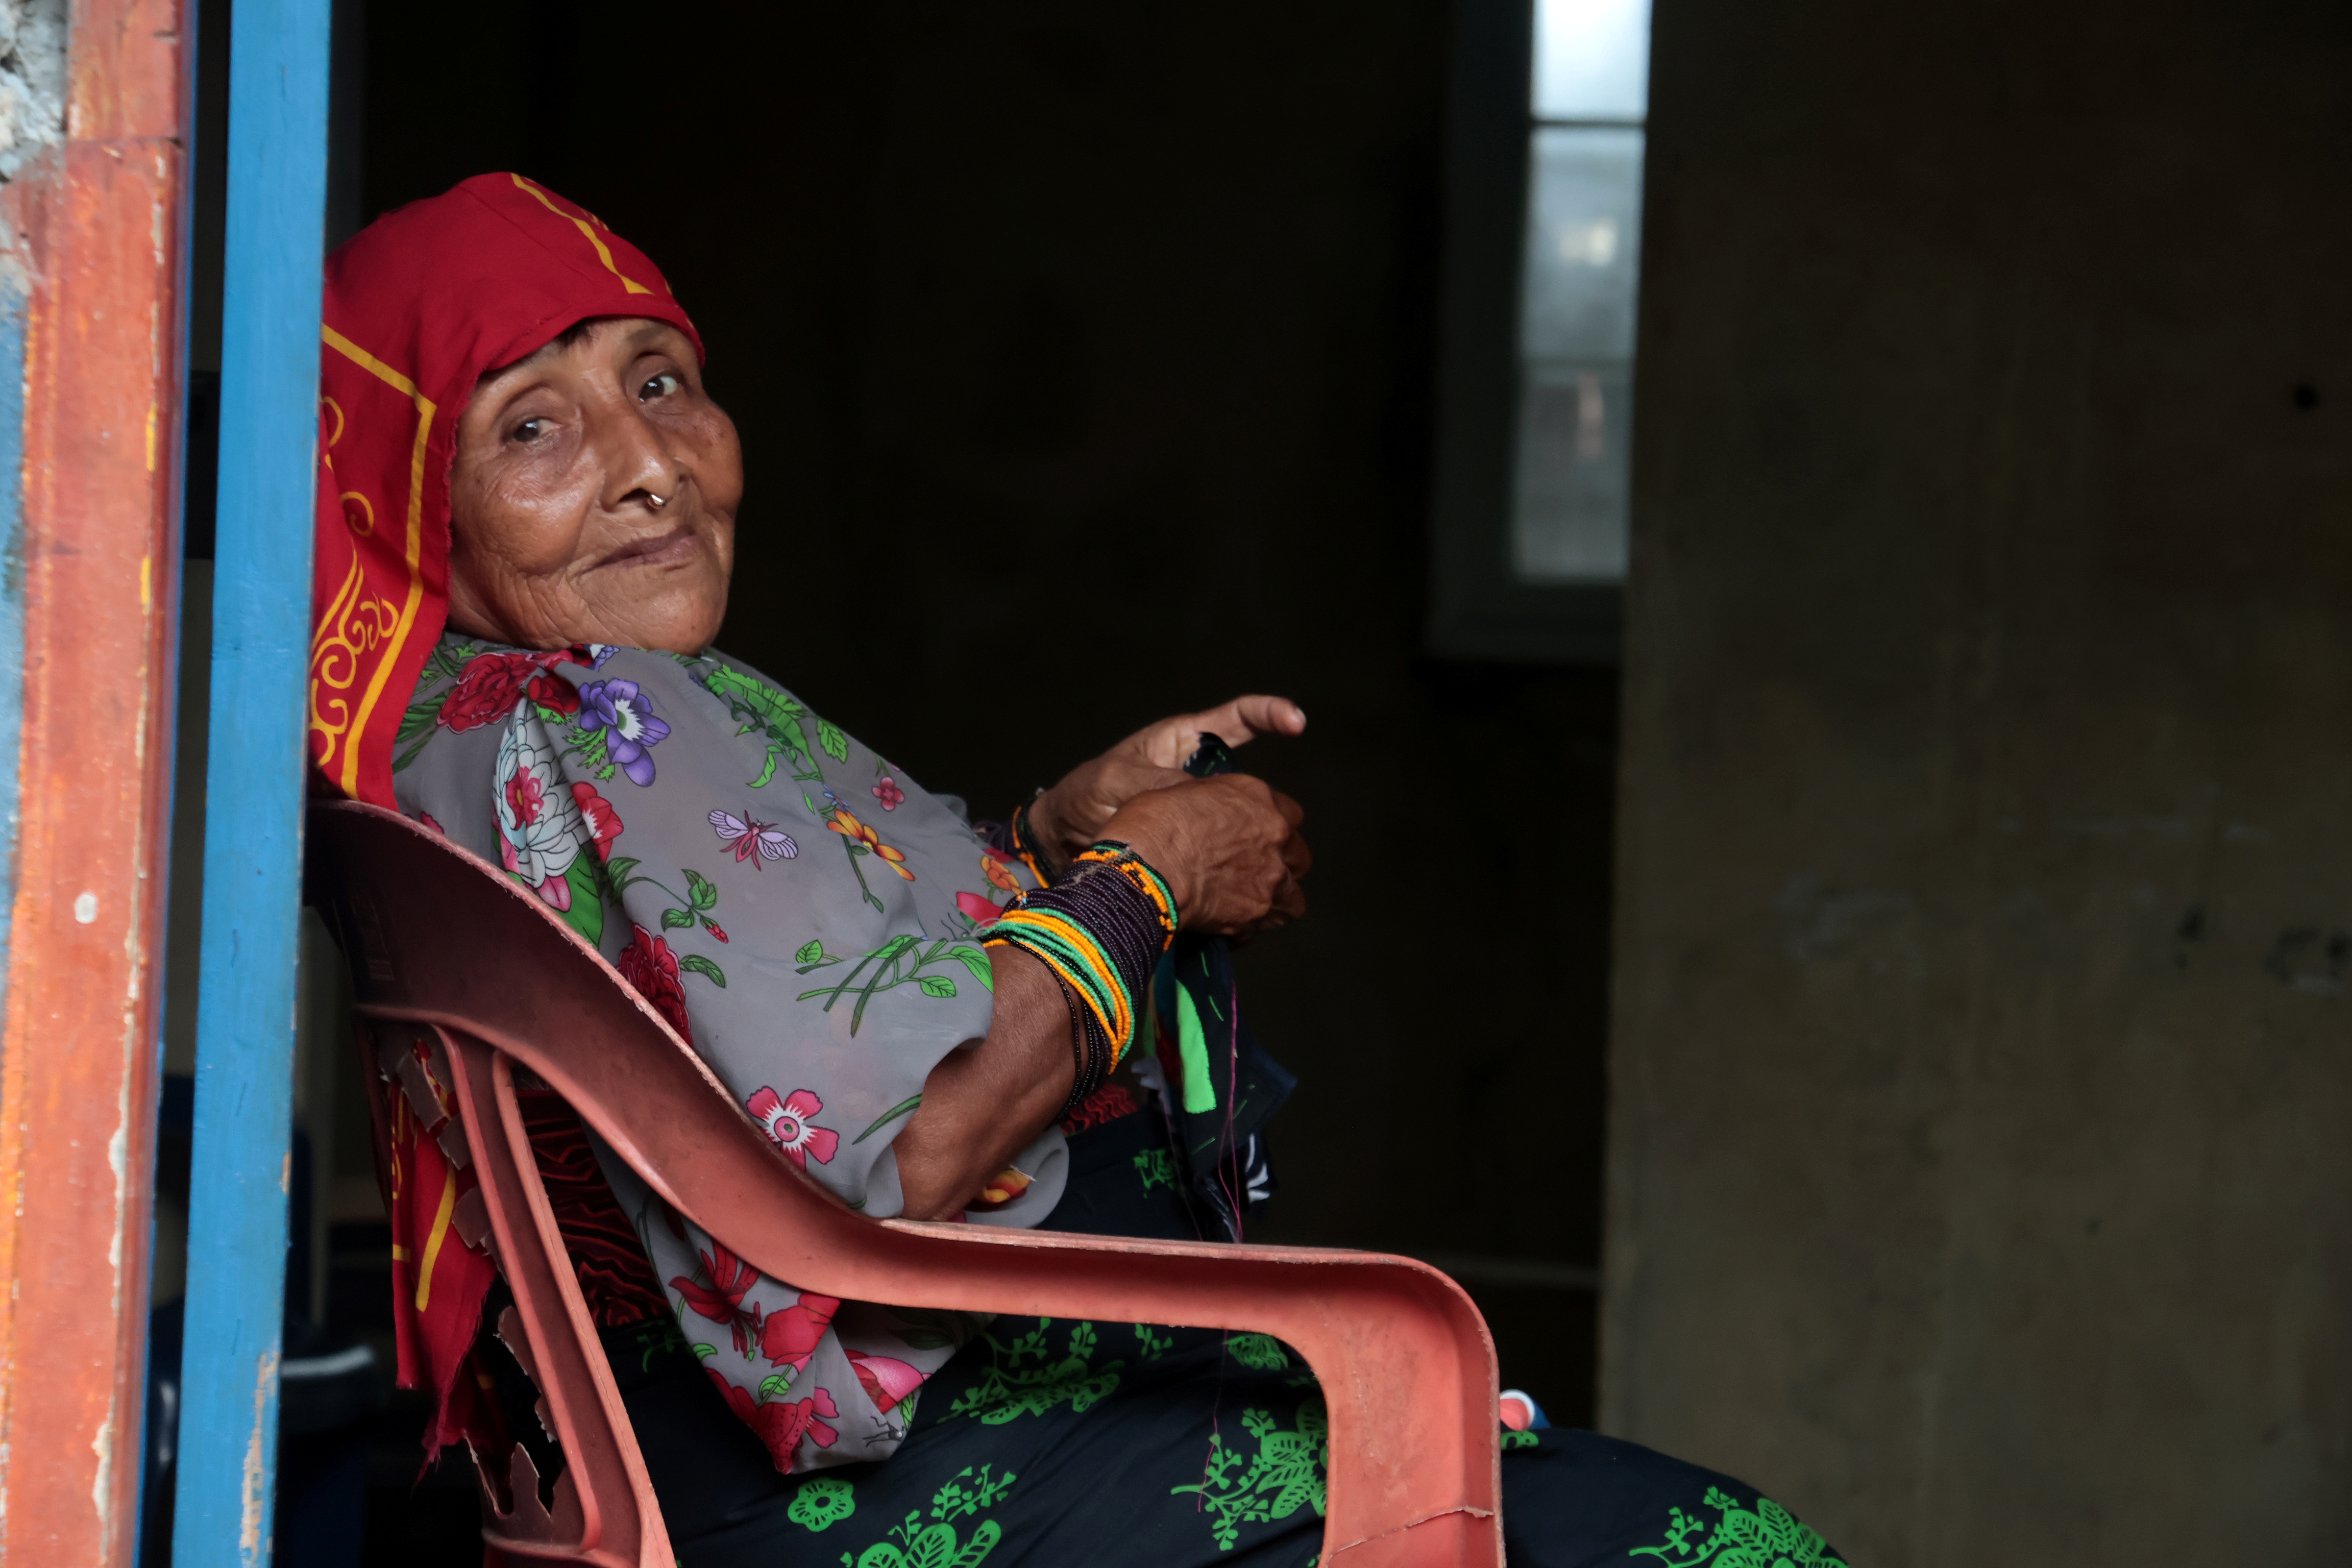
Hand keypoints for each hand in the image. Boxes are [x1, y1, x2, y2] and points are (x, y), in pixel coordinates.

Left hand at [1026, 695, 1305, 862]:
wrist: (1062, 839)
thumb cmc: (1084, 793)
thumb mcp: (1116, 781)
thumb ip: (1157, 785)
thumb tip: (1198, 801)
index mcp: (1185, 741)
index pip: (1239, 718)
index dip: (1272, 714)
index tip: (1297, 723)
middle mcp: (1200, 775)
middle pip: (1254, 784)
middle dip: (1269, 805)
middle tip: (1280, 823)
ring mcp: (1201, 814)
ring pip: (1248, 825)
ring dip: (1257, 846)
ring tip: (1261, 865)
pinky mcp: (1196, 849)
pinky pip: (1229, 860)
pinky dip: (1239, 876)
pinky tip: (1239, 892)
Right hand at [1101, 773, 1309, 935]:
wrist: (1147, 864)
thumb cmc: (1156, 824)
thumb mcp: (1186, 790)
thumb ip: (1214, 802)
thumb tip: (1211, 812)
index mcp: (1260, 803)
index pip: (1291, 815)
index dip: (1273, 827)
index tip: (1259, 835)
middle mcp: (1274, 841)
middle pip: (1298, 859)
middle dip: (1281, 866)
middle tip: (1255, 871)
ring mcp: (1268, 882)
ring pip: (1291, 900)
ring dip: (1273, 902)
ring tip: (1245, 904)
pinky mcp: (1252, 917)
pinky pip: (1257, 929)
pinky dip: (1244, 929)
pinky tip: (1224, 923)